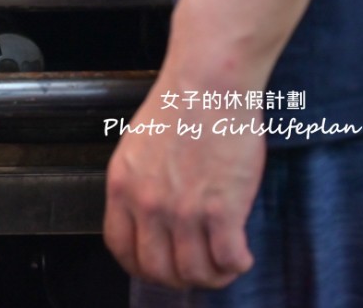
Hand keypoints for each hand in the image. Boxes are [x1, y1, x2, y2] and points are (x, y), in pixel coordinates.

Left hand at [103, 69, 263, 289]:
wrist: (209, 83)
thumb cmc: (180, 105)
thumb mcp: (138, 147)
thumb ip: (140, 183)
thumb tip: (152, 215)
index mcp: (123, 186)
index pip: (120, 247)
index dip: (141, 266)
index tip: (159, 266)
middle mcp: (148, 203)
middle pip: (157, 269)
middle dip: (178, 278)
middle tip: (197, 269)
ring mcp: (183, 210)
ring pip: (194, 272)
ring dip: (212, 276)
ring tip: (224, 264)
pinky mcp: (221, 209)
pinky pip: (228, 259)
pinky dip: (237, 265)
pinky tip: (242, 254)